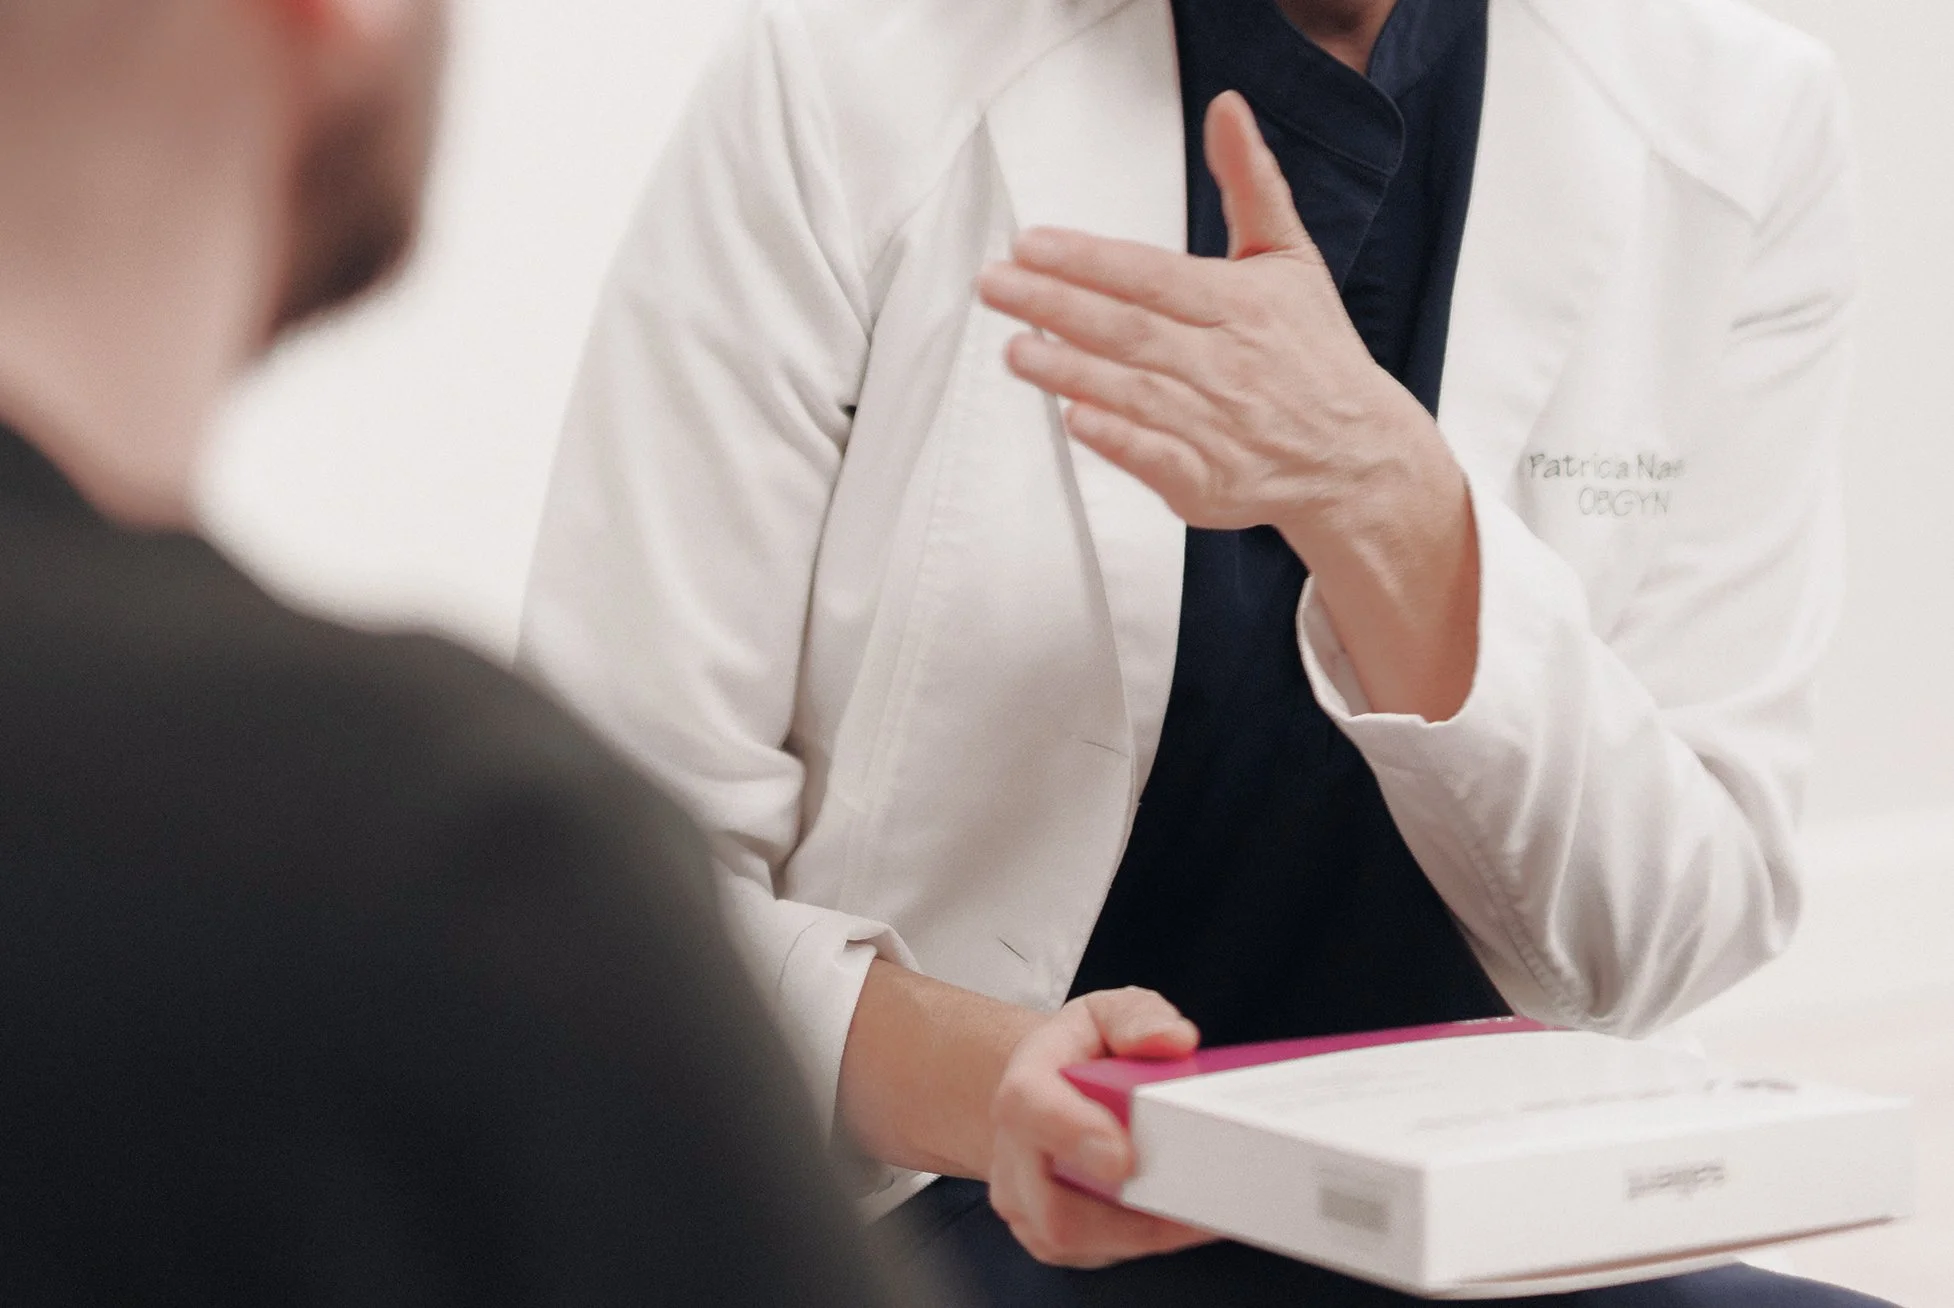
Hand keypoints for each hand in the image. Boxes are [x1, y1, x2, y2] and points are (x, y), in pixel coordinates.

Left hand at [977, 90, 1456, 553]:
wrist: (1357, 456)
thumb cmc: (1312, 353)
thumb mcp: (1290, 258)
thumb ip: (1251, 184)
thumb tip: (1227, 109)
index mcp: (1242, 305)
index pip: (1151, 276)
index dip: (1089, 260)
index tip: (1031, 244)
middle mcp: (1227, 364)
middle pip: (1129, 330)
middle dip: (1055, 305)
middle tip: (995, 286)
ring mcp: (1217, 427)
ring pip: (1132, 392)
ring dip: (1069, 370)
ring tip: (1015, 348)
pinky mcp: (1208, 481)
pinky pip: (1156, 459)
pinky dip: (1117, 439)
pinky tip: (1073, 417)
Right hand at [987, 987, 1216, 1268]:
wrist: (1051, 1092)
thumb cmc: (1082, 1053)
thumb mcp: (1107, 1013)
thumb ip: (1138, 1018)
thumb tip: (1175, 1041)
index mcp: (1024, 1087)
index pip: (1031, 1110)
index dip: (1074, 1135)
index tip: (1123, 1159)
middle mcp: (1013, 1152)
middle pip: (1053, 1204)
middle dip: (1129, 1214)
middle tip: (1197, 1201)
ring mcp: (1025, 1202)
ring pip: (1077, 1240)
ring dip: (1146, 1231)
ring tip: (1204, 1210)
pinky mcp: (1047, 1237)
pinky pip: (1096, 1253)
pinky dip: (1145, 1241)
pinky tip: (1182, 1218)